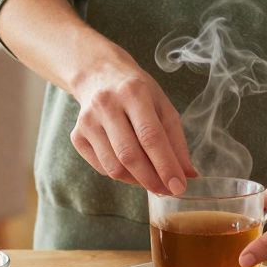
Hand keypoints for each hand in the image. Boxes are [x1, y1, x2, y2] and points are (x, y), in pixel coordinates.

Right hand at [69, 56, 196, 194]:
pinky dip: (121, 175)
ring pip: (114, 167)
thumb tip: (189, 175)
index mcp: (133, 93)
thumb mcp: (162, 106)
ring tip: (151, 179)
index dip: (166, 165)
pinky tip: (131, 168)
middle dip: (152, 180)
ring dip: (137, 181)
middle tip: (167, 191)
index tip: (179, 186)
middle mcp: (106, 105)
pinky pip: (102, 168)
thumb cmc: (137, 93)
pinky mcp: (77, 136)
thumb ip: (176, 141)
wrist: (98, 76)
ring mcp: (88, 121)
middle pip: (129, 155)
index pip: (151, 136)